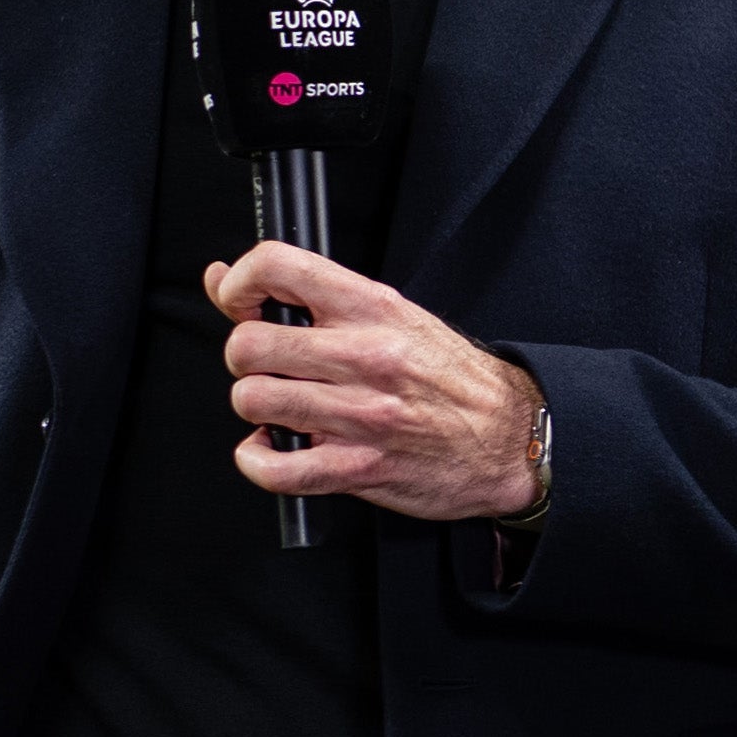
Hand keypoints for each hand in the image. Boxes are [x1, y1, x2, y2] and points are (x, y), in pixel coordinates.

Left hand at [209, 244, 547, 524]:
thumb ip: (312, 296)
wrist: (512, 438)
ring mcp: (361, 415)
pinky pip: (277, 469)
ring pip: (254, 401)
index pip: (279, 267)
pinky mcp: (358, 468)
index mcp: (373, 308)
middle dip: (243, 358)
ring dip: (255, 407)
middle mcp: (364, 356)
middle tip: (266, 367)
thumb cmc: (452, 379)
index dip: (240, 284)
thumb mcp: (393, 316)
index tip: (240, 302)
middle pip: (250, 344)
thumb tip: (224, 277)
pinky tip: (274, 448)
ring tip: (279, 408)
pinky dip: (258, 461)